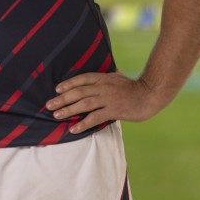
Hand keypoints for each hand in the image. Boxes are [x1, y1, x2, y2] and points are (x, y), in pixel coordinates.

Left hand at [45, 71, 164, 134]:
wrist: (150, 95)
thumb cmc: (134, 86)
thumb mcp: (118, 76)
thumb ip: (108, 75)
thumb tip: (105, 70)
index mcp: (102, 78)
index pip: (81, 79)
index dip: (68, 84)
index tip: (56, 89)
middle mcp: (102, 87)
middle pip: (78, 92)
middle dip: (62, 99)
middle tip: (49, 105)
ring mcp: (107, 99)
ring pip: (83, 104)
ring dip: (68, 110)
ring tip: (56, 115)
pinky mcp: (113, 110)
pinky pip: (94, 118)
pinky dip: (83, 123)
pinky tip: (73, 128)